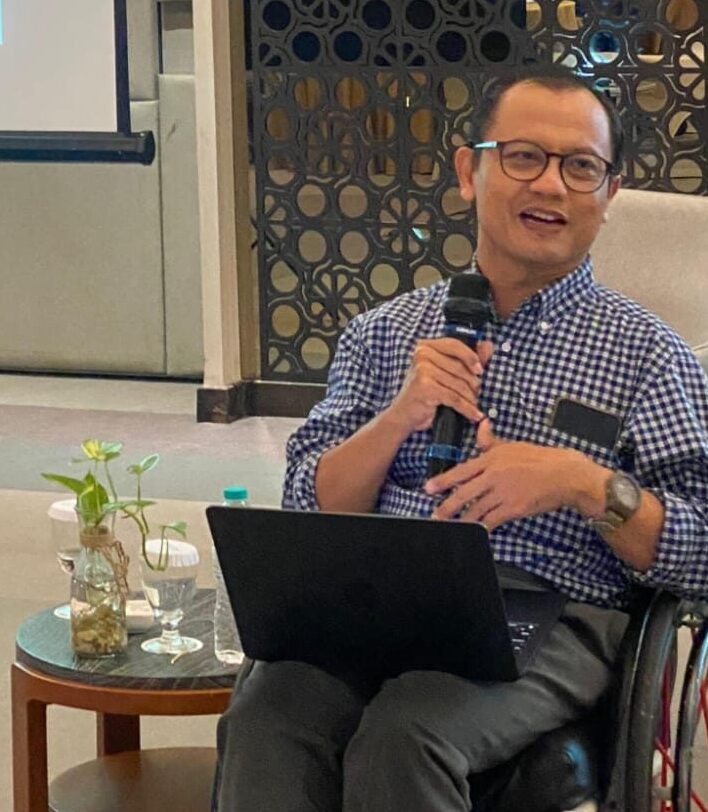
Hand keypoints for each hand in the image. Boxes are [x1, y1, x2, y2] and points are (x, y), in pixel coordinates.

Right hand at [385, 338, 493, 433]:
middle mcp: (422, 355)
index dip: (471, 357)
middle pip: (459, 367)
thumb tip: (488, 345)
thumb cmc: (424, 392)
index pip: (455, 344)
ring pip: (459, 384)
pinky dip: (467, 408)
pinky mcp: (425, 387)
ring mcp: (422, 370)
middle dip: (472, 383)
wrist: (404, 414)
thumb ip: (467, 358)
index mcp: (425, 346)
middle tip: (476, 392)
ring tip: (473, 404)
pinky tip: (474, 414)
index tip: (480, 369)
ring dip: (470, 397)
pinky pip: (454, 398)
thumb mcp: (444, 372)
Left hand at [425, 420, 581, 529]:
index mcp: (492, 459)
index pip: (461, 471)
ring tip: (450, 525)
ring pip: (476, 509)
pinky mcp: (514, 508)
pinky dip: (482, 527)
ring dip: (461, 519)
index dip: (443, 480)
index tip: (429, 487)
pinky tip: (475, 531)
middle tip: (434, 513)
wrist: (565, 474)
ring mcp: (504, 493)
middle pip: (464, 493)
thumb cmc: (541, 459)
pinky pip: (492, 520)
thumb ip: (491, 440)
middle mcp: (494, 476)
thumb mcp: (512, 445)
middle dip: (446, 506)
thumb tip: (480, 426)